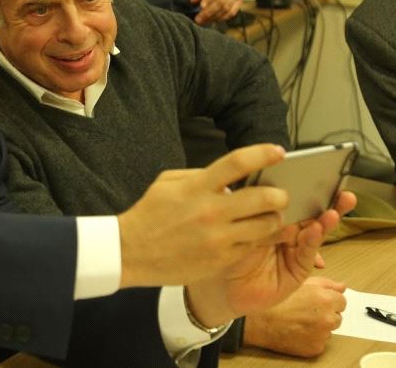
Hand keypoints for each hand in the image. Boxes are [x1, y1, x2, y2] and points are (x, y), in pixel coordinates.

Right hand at [118, 144, 288, 287]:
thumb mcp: (166, 183)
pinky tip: (252, 234)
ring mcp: (218, 239)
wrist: (131, 252)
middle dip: (280, 194)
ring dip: (274, 218)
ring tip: (269, 216)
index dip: (262, 153)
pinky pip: (252, 247)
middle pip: (264, 198)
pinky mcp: (221, 260)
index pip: (237, 163)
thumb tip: (228, 175)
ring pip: (266, 225)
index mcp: (196, 188)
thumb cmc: (148, 215)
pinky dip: (257, 239)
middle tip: (280, 194)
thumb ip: (198, 175)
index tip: (278, 151)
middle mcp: (211, 212)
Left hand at [186, 191, 355, 327]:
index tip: (324, 177)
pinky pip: (306, 253)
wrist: (225, 286)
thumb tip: (268, 190)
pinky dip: (313, 241)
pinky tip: (316, 229)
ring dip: (326, 222)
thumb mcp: (242, 225)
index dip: (310, 189)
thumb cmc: (229, 251)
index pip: (296, 200)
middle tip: (344, 194)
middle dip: (330, 204)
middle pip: (312, 214)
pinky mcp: (298, 269)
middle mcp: (289, 232)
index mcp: (275, 218)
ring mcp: (295, 250)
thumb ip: (258, 211)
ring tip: (333, 212)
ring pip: (315, 233)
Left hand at [189, 0, 243, 24]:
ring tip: (202, 21)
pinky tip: (212, 20)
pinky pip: (232, 12)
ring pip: (227, 8)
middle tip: (197, 19)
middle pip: (222, 0)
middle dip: (208, 11)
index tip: (200, 6)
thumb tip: (193, 1)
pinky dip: (221, 18)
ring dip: (213, 17)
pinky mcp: (239, 1)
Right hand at [243, 276, 346, 356]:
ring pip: (329, 330)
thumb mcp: (298, 282)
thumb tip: (341, 287)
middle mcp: (327, 318)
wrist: (259, 322)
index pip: (342, 301)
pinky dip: (312, 338)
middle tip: (305, 310)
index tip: (315, 301)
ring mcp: (323, 335)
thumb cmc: (275, 301)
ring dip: (319, 326)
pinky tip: (297, 330)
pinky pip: (320, 342)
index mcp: (325, 299)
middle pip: (337, 316)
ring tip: (299, 320)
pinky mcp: (316, 348)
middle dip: (325, 313)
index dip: (328, 300)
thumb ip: (325, 283)